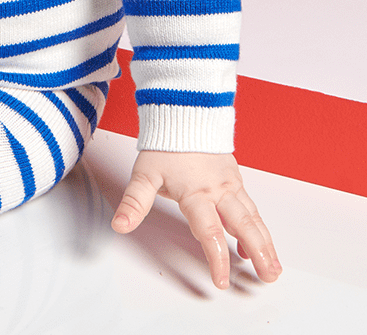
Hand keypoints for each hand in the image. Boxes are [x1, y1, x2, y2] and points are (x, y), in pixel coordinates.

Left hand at [112, 150, 280, 287]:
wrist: (182, 112)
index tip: (221, 281)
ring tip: (273, 267)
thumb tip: (120, 225)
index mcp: (195, 193)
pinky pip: (250, 205)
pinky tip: (258, 240)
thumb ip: (134, 203)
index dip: (216, 258)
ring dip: (265, 243)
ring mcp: (229, 183)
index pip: (209, 232)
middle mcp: (217, 190)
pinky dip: (258, 225)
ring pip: (252, 217)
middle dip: (259, 253)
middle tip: (268, 277)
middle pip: (243, 225)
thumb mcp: (144, 174)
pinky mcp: (235, 177)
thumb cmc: (164, 145)